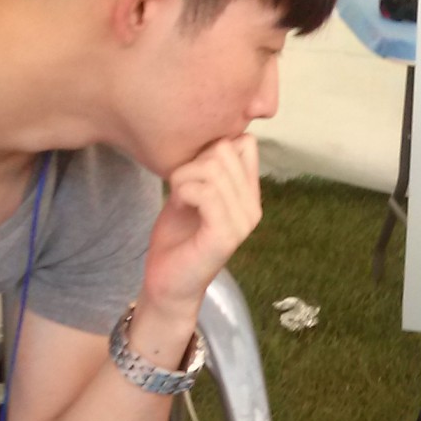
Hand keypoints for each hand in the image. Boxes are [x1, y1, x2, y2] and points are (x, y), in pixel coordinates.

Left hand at [141, 134, 261, 317]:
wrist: (168, 284)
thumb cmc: (176, 238)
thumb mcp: (193, 193)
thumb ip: (206, 168)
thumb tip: (209, 136)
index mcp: (249, 195)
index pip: (245, 142)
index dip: (212, 146)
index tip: (193, 171)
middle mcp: (253, 207)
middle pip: (225, 149)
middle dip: (193, 160)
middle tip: (180, 188)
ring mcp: (242, 222)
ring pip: (213, 168)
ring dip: (183, 177)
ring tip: (178, 198)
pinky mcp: (225, 235)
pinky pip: (205, 191)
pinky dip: (183, 191)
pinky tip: (178, 205)